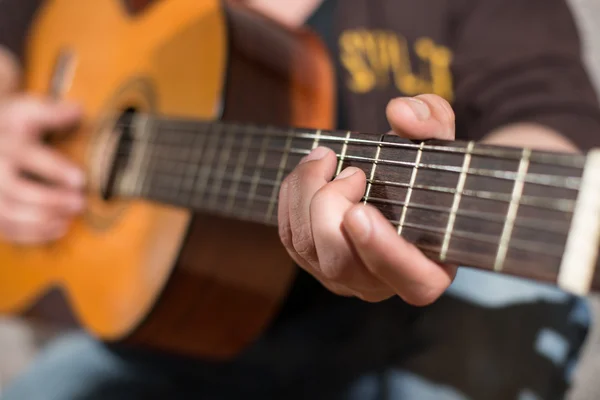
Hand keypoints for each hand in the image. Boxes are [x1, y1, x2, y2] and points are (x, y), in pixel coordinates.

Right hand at [0, 95, 84, 243]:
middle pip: (18, 190)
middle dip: (51, 200)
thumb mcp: (28, 112)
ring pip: (9, 213)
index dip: (56, 170)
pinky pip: (5, 228)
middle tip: (80, 203)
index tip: (81, 180)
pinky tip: (57, 230)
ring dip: (42, 222)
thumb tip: (79, 109)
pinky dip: (31, 234)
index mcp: (7, 143)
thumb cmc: (11, 126)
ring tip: (69, 222)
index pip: (29, 157)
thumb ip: (52, 113)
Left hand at [278, 94, 456, 305]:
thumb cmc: (425, 173)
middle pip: (342, 264)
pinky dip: (291, 198)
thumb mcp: (441, 142)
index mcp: (430, 267)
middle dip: (331, 207)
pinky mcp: (315, 264)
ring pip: (308, 249)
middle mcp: (383, 283)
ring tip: (326, 157)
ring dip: (306, 194)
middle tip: (351, 171)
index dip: (385, 251)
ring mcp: (344, 278)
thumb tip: (400, 114)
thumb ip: (433, 122)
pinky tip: (310, 171)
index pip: (414, 281)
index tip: (359, 212)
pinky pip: (290, 237)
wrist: (401, 190)